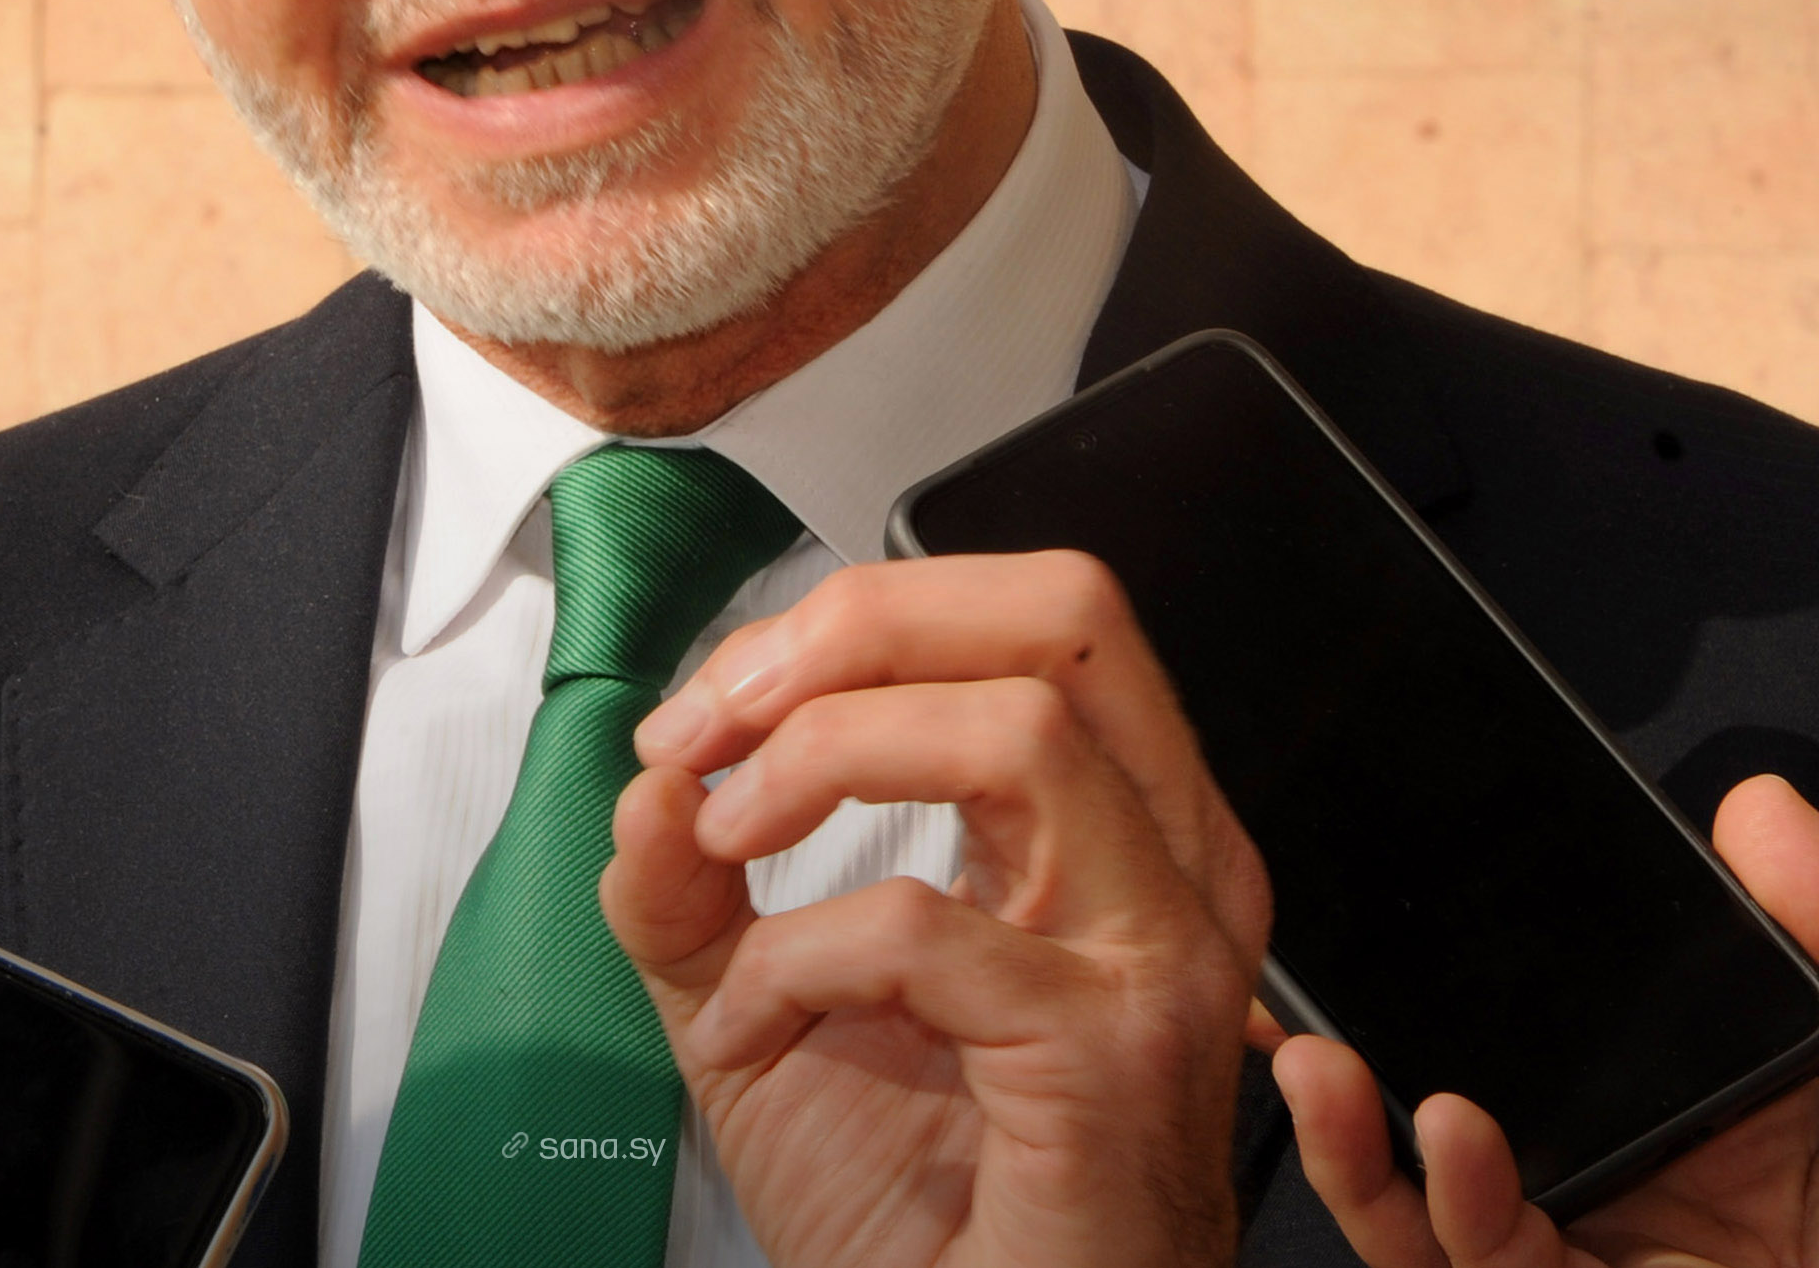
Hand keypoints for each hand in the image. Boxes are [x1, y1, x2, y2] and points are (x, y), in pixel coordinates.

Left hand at [599, 551, 1270, 1267]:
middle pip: (1065, 611)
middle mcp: (1168, 866)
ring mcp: (1161, 954)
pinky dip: (797, 957)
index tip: (707, 713)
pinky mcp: (1116, 1051)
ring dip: (826, 754)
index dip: (849, 621)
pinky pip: (931, 928)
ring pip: (1020, 727)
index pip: (1024, 618)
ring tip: (724, 840)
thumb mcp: (761, 1010)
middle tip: (719, 721)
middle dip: (859, 627)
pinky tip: (745, 1028)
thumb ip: (695, 889)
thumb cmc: (914, 1223)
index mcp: (1109, 830)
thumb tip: (650, 775)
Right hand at [1272, 773, 1818, 1267]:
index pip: (1556, 1029)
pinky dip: (1445, 1210)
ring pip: (1442, 1217)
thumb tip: (1749, 801)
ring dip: (1363, 1145)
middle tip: (1286, 977)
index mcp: (1716, 1115)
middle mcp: (1647, 1197)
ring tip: (1321, 1060)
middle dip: (1359, 1059)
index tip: (1380, 892)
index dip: (1460, 975)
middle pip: (1466, 1121)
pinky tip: (1439, 1135)